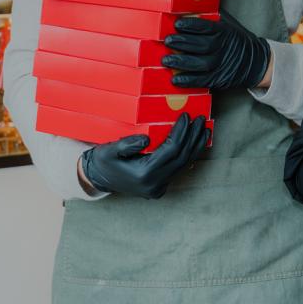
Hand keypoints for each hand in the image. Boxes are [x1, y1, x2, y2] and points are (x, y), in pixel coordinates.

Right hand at [80, 113, 209, 197]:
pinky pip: (179, 169)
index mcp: (144, 174)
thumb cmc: (103, 161)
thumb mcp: (109, 150)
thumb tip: (147, 138)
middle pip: (181, 158)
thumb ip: (127, 144)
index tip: (187, 116)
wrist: (98, 179)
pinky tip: (196, 143)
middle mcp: (154, 183)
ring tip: (204, 130)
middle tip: (201, 119)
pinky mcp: (160, 187)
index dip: (181, 132)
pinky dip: (189, 155)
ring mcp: (158, 188)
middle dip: (193, 137)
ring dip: (195, 146)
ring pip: (184, 165)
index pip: (171, 150)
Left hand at [162, 11, 269, 89]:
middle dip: (183, 43)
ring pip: (201, 63)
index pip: (207, 27)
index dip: (191, 26)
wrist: (254, 62)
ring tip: (166, 60)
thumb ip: (212, 21)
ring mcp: (222, 64)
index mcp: (225, 32)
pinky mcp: (219, 78)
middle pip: (202, 45)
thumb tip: (190, 10)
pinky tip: (176, 79)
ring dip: (182, 62)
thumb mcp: (228, 27)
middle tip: (168, 41)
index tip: (177, 24)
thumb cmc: (235, 42)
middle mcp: (224, 48)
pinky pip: (203, 80)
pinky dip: (189, 80)